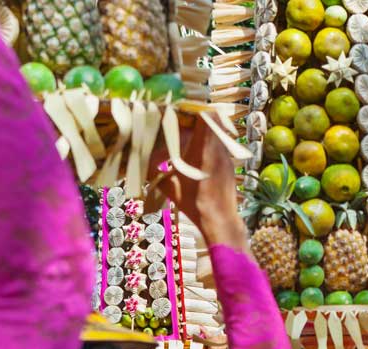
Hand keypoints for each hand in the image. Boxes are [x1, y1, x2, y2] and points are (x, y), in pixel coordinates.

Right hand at [148, 116, 246, 249]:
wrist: (220, 220)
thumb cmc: (194, 203)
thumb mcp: (168, 186)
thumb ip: (153, 170)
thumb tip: (138, 159)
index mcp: (203, 149)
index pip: (207, 116)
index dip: (195, 108)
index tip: (181, 109)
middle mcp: (218, 149)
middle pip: (213, 121)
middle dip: (196, 118)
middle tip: (181, 121)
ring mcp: (226, 156)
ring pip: (217, 133)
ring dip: (203, 131)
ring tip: (187, 136)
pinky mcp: (229, 164)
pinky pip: (220, 145)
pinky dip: (208, 144)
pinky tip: (196, 154)